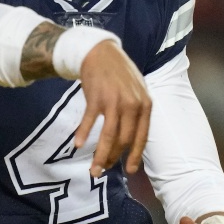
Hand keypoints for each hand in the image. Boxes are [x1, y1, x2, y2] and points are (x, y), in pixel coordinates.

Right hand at [74, 40, 151, 176]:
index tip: (129, 170)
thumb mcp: (137, 91)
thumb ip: (138, 112)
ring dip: (100, 156)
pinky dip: (83, 134)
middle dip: (114, 159)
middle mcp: (132, 104)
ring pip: (108, 136)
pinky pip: (89, 121)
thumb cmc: (119, 74)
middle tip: (103, 170)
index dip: (135, 156)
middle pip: (124, 140)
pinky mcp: (96, 97)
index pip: (142, 137)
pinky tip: (78, 145)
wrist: (100, 52)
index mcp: (145, 104)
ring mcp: (114, 101)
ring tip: (93, 170)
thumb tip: (133, 139)